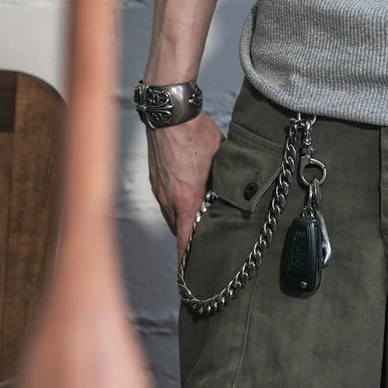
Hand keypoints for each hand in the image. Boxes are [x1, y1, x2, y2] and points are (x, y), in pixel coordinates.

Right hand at [145, 112, 224, 260]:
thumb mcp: (220, 159)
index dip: (187, 258)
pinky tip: (186, 194)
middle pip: (178, 228)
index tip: (189, 274)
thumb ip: (223, 180)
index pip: (185, 238)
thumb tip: (232, 190)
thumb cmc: (196, 133)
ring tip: (197, 220)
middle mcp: (168, 198)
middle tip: (202, 244)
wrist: (170, 114)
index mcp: (186, 198)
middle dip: (189, 238)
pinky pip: (164, 199)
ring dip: (182, 219)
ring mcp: (158, 187)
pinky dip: (174, 203)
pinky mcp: (154, 177)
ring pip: (170, 214)